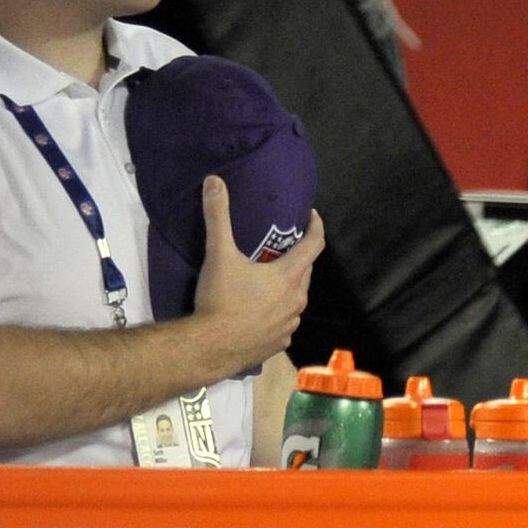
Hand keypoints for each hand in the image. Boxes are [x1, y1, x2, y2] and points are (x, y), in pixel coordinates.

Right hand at [192, 176, 319, 376]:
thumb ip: (217, 216)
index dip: (315, 227)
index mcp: (289, 277)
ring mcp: (290, 325)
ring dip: (287, 287)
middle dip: (297, 257)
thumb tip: (214, 181)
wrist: (212, 346)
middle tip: (282, 247)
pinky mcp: (279, 343)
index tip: (312, 216)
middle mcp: (297, 301)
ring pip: (295, 299)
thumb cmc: (221, 299)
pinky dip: (277, 312)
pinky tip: (261, 309)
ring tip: (269, 278)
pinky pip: (284, 322)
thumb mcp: (219, 254)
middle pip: (304, 272)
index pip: (314, 245)